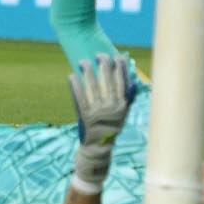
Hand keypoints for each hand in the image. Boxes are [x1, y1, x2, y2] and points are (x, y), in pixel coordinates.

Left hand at [69, 53, 136, 186]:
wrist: (99, 148)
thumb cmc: (111, 128)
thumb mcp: (123, 115)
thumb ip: (127, 99)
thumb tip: (132, 81)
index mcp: (122, 107)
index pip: (121, 84)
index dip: (119, 69)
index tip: (117, 56)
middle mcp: (111, 108)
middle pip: (107, 82)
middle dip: (104, 66)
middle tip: (99, 54)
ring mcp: (97, 112)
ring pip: (92, 87)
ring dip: (88, 72)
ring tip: (83, 61)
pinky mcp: (84, 115)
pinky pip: (79, 97)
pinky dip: (75, 86)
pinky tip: (72, 76)